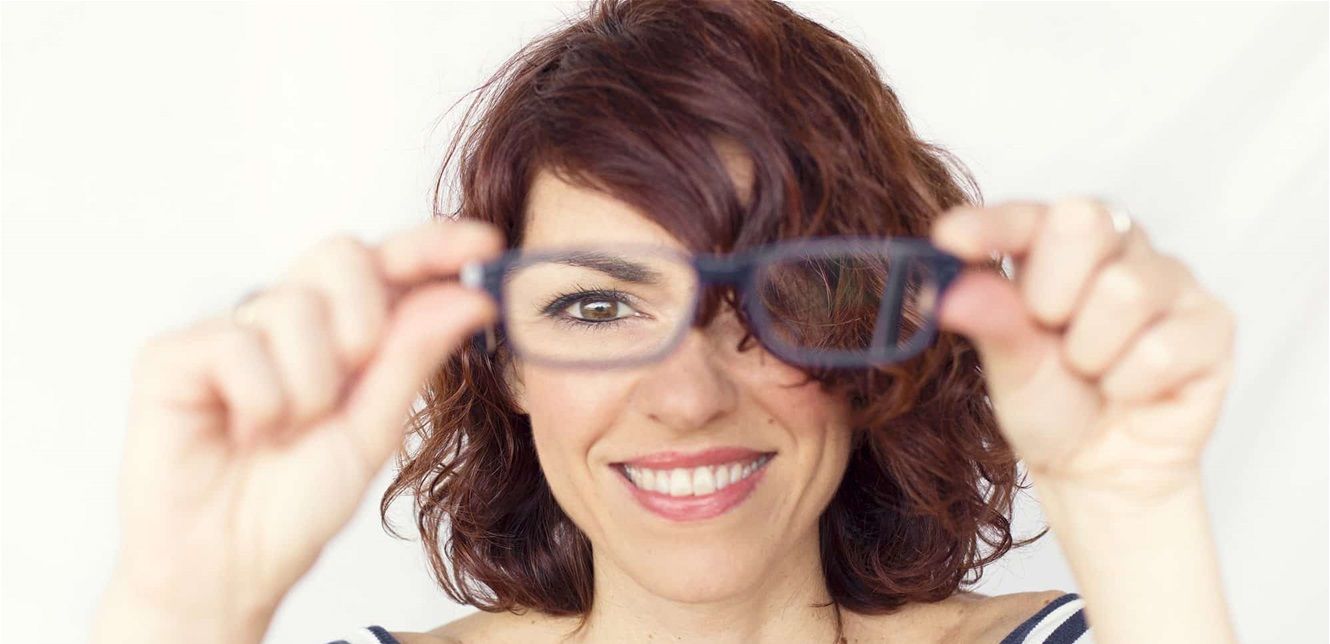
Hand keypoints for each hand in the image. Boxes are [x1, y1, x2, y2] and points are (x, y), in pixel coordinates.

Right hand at [100, 218, 502, 633]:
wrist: (229, 565)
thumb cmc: (296, 500)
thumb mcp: (374, 429)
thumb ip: (415, 357)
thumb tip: (470, 296)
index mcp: (343, 331)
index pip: (390, 265)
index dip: (434, 246)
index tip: (486, 243)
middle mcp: (288, 318)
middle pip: (341, 254)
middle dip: (365, 317)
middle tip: (351, 377)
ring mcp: (230, 330)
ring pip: (292, 306)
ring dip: (307, 387)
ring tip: (284, 431)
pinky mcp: (173, 354)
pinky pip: (235, 344)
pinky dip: (256, 402)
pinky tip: (242, 432)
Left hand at [929, 198, 1235, 500]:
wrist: (1101, 469)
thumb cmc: (1050, 402)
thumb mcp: (1008, 363)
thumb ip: (990, 320)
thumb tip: (949, 293)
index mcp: (1056, 242)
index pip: (1024, 215)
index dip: (989, 224)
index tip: (949, 240)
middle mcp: (1118, 245)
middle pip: (1082, 222)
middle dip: (1050, 294)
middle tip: (1051, 334)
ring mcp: (1171, 278)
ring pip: (1124, 291)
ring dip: (1090, 353)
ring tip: (1092, 372)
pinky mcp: (1213, 322)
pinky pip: (1161, 348)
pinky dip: (1130, 384)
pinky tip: (1131, 390)